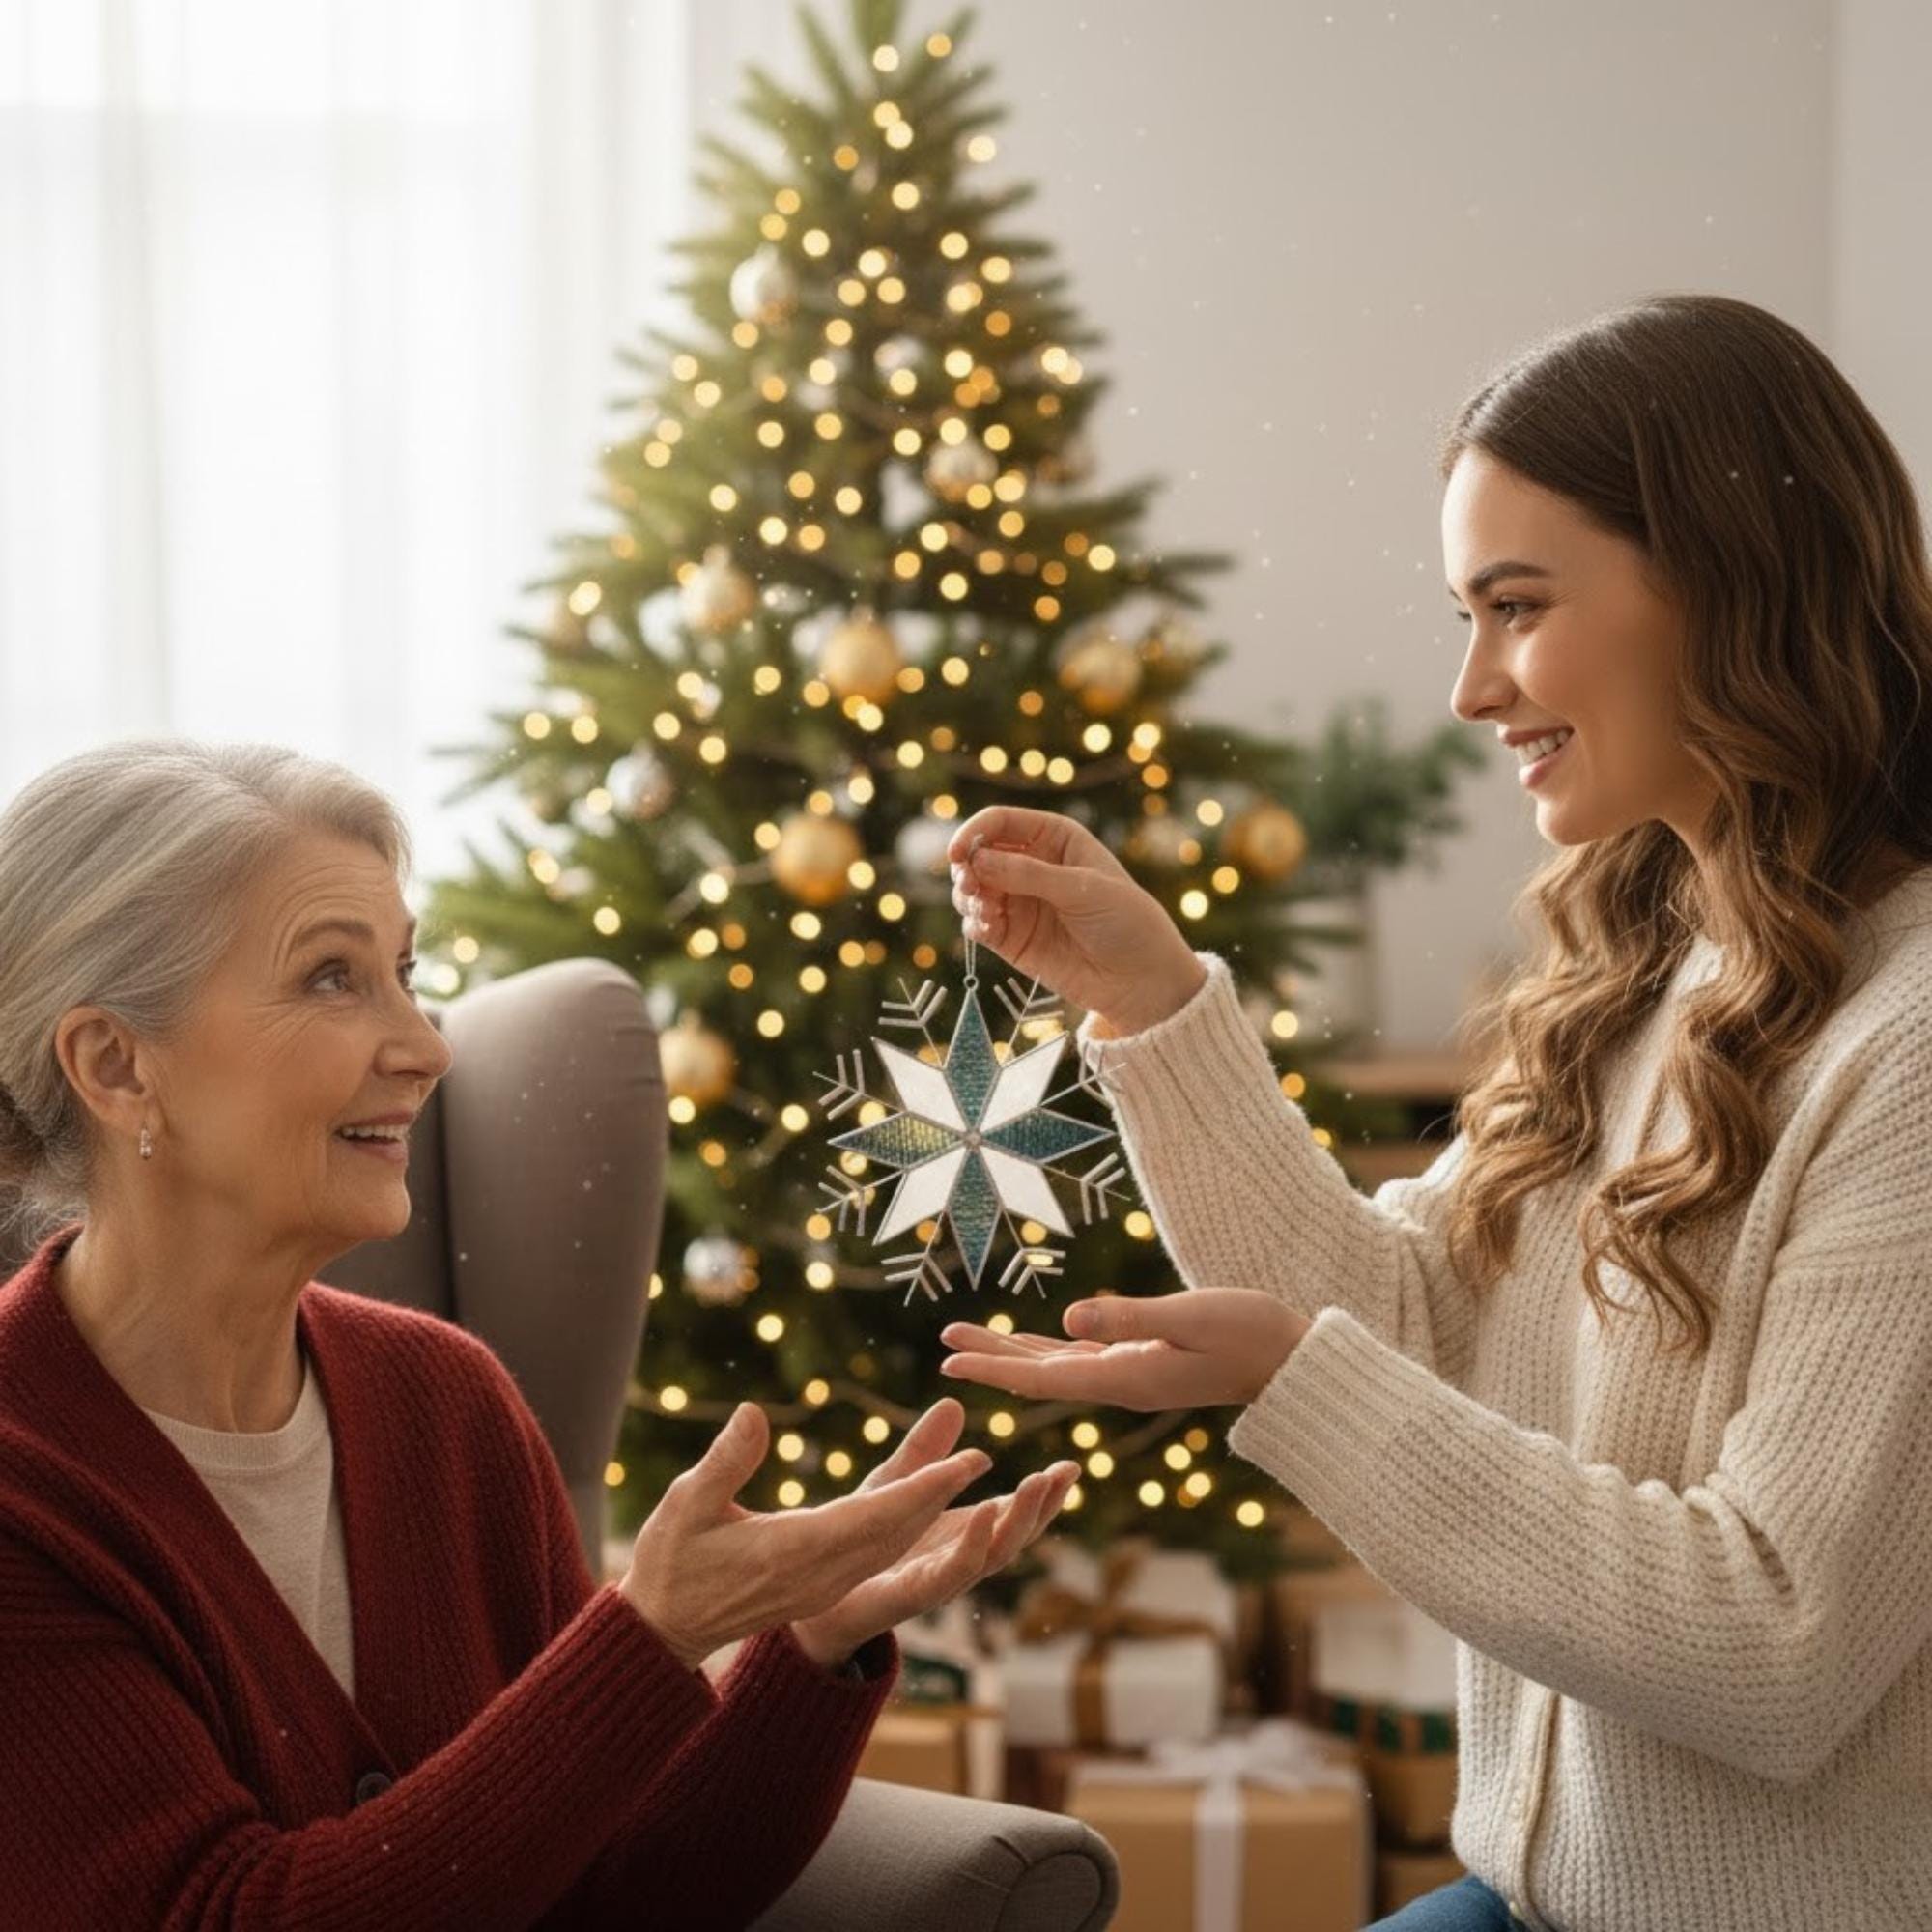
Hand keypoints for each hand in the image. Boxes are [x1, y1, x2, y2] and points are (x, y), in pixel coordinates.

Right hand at [620, 1402, 992, 1670]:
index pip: (874, 1517)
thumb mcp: (686, 1504)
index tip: (967, 1464)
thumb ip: (726, 1460)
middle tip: (983, 1456)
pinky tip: (925, 1500)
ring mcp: (823, 1585)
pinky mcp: (820, 1587)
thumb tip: (756, 1412)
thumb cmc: (670, 1563)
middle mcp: (820, 1574)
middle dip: (943, 1496)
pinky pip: (877, 1554)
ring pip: (892, 1546)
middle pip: (897, 1532)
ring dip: (934, 1512)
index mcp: (793, 1551)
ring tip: (969, 1473)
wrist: (663, 1630)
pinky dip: (906, 1525)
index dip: (925, 1489)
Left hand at [790, 1398, 1079, 1670]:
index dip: (1043, 1494)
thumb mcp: (892, 1487)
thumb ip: (923, 1452)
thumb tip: (953, 1402)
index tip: (1073, 1466)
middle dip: (1044, 1506)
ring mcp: (939, 1579)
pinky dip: (975, 1542)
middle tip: (1069, 1472)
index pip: (1013, 1514)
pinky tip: (986, 1508)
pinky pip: (952, 1570)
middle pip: (1014, 1535)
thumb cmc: (856, 1544)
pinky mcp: (913, 1593)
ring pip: (995, 1554)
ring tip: (1040, 1482)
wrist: (811, 1602)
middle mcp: (957, 1559)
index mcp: (958, 1534)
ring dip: (1021, 1519)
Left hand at [939, 1287, 1312, 1412]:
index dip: (995, 1366)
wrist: (1292, 1362)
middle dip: (991, 1357)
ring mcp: (1133, 1374)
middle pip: (1040, 1372)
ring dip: (1014, 1351)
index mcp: (1125, 1376)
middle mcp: (1121, 1382)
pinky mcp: (1146, 1361)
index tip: (950, 1360)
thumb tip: (1068, 1316)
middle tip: (944, 1342)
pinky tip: (1035, 1339)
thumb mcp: (1190, 1317)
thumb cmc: (1250, 1332)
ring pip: (1058, 1364)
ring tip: (971, 1337)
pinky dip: (1051, 1347)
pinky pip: (1084, 1357)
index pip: (1044, 1374)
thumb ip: (1131, 1318)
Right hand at [947, 805, 1206, 1036]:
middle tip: (972, 888)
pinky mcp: (1012, 938)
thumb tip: (977, 860)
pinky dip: (974, 924)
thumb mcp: (1083, 889)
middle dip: (967, 868)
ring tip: (986, 912)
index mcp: (1054, 839)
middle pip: (979, 854)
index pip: (1001, 823)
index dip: (974, 833)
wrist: (1141, 980)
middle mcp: (1032, 866)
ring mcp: (1020, 902)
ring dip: (968, 897)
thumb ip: (1029, 874)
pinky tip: (987, 930)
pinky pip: (978, 923)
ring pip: (973, 889)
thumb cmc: (1126, 922)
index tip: (958, 854)